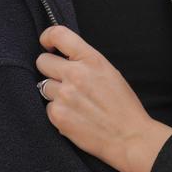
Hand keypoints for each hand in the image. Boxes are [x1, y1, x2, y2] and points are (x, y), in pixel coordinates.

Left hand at [36, 26, 171, 171]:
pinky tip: (74, 116)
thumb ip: (85, 61)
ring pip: (44, 85)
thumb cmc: (122, 104)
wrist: (129, 137)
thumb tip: (64, 56)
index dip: (48, 37)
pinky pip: (48, 107)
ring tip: (73, 101)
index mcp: (91, 58)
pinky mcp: (58, 116)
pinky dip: (58, 111)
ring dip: (54, 92)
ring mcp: (65, 95)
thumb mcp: (108, 70)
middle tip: (62, 78)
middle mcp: (75, 74)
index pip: (58, 34)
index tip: (48, 45)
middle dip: (50, 68)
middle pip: (42, 61)